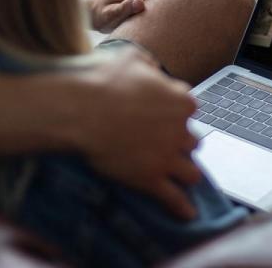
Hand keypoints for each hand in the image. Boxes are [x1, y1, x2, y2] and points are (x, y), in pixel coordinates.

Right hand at [74, 49, 201, 219]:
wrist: (79, 109)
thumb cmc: (101, 79)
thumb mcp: (130, 57)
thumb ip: (148, 64)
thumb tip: (151, 68)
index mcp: (179, 100)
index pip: (189, 107)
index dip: (176, 112)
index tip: (165, 115)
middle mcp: (180, 130)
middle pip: (193, 141)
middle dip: (181, 143)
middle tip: (166, 144)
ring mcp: (167, 157)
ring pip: (191, 172)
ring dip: (186, 173)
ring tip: (180, 177)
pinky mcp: (150, 178)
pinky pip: (174, 198)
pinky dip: (182, 207)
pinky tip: (187, 214)